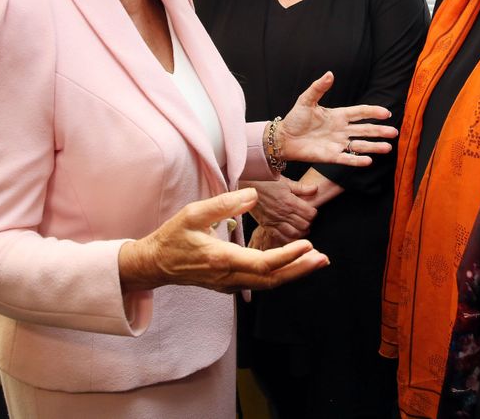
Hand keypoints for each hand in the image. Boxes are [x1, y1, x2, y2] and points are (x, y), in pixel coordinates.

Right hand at [119, 188, 328, 292]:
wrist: (155, 264)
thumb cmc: (173, 237)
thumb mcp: (194, 213)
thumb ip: (225, 203)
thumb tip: (253, 195)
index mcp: (222, 259)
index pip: (263, 263)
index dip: (289, 256)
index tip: (308, 245)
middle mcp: (229, 276)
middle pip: (272, 279)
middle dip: (301, 270)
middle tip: (324, 258)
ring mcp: (229, 284)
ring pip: (268, 284)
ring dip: (294, 274)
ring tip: (316, 262)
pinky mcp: (229, 285)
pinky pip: (260, 283)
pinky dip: (280, 275)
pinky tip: (292, 265)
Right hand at [243, 176, 317, 240]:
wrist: (247, 185)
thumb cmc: (265, 181)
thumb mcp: (285, 181)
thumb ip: (302, 188)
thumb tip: (315, 189)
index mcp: (289, 201)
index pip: (310, 214)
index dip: (314, 212)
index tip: (311, 210)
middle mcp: (283, 213)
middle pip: (304, 225)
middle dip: (308, 222)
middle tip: (306, 218)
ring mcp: (274, 221)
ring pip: (294, 233)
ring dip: (300, 232)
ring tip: (301, 227)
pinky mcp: (266, 226)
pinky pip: (280, 237)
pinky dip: (287, 238)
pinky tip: (290, 234)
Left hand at [278, 71, 397, 165]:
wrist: (283, 138)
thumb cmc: (295, 119)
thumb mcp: (306, 100)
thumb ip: (319, 88)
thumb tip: (330, 74)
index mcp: (338, 115)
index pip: (360, 113)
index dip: (373, 112)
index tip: (386, 113)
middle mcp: (341, 130)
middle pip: (365, 130)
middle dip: (380, 131)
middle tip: (395, 132)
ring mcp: (338, 143)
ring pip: (360, 145)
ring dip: (374, 146)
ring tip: (388, 147)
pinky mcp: (331, 156)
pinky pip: (347, 158)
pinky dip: (357, 160)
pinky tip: (369, 160)